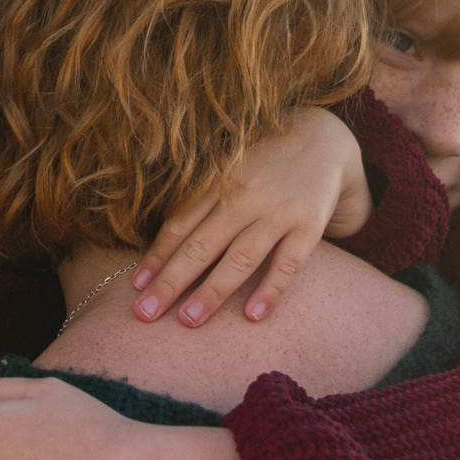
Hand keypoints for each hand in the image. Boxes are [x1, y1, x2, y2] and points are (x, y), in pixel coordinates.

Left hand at [130, 105, 369, 326]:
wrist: (323, 139)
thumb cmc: (263, 165)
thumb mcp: (228, 171)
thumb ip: (200, 203)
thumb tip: (161, 248)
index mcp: (218, 185)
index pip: (180, 225)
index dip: (156, 256)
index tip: (136, 287)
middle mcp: (244, 198)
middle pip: (202, 245)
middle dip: (171, 281)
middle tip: (146, 314)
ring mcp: (278, 213)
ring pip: (240, 257)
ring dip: (213, 291)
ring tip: (189, 320)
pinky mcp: (308, 226)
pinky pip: (288, 264)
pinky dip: (271, 289)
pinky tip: (252, 316)